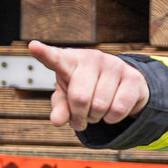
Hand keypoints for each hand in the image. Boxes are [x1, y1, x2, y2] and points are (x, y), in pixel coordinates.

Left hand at [28, 41, 150, 130]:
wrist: (120, 85)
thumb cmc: (86, 88)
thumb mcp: (67, 98)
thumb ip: (60, 108)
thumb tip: (57, 120)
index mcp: (69, 61)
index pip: (55, 58)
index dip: (44, 54)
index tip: (33, 47)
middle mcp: (92, 58)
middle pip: (80, 98)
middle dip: (80, 116)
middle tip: (81, 118)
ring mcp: (114, 65)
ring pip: (100, 107)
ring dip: (96, 119)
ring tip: (96, 112)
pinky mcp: (133, 77)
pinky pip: (118, 109)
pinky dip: (112, 119)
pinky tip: (111, 111)